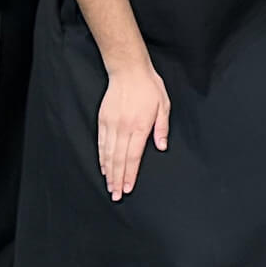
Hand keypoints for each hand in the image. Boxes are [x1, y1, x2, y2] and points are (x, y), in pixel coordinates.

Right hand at [97, 61, 169, 200]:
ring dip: (108, 172)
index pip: (133, 156)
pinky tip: (103, 168)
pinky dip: (101, 158)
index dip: (130, 175)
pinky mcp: (103, 120)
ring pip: (108, 154)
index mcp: (140, 126)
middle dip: (117, 179)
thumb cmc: (149, 87)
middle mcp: (123, 128)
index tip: (127, 188)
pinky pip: (101, 143)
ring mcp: (111, 124)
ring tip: (109, 187)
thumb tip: (161, 146)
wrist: (128, 71)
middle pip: (118, 159)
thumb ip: (161, 127)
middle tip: (116, 196)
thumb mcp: (163, 105)